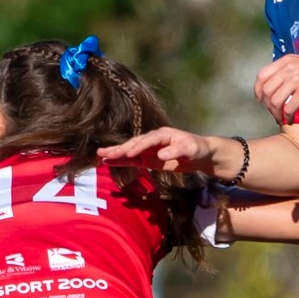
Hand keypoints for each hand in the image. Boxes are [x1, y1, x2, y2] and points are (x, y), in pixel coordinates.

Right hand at [99, 126, 219, 174]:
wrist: (198, 154)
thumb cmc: (196, 148)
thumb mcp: (190, 149)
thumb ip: (177, 151)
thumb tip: (161, 155)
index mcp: (162, 134)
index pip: (148, 140)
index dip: (139, 147)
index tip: (129, 154)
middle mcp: (152, 140)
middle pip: (134, 144)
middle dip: (120, 149)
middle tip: (104, 153)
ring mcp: (148, 149)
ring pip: (129, 151)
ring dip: (115, 154)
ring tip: (100, 156)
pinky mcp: (147, 159)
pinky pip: (131, 160)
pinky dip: (120, 161)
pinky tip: (108, 162)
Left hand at [254, 54, 298, 124]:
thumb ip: (286, 71)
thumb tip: (271, 88)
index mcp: (286, 61)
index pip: (262, 75)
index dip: (257, 89)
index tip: (260, 99)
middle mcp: (289, 68)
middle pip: (266, 90)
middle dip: (267, 104)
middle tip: (273, 111)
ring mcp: (297, 79)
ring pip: (275, 100)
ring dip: (275, 112)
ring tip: (280, 117)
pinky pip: (288, 108)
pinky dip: (287, 116)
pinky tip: (290, 119)